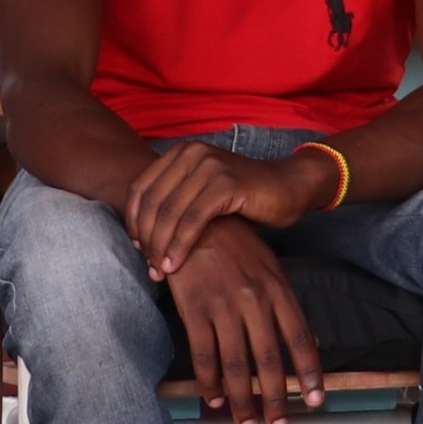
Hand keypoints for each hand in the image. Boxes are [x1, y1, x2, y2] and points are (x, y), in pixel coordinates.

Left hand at [125, 141, 335, 280]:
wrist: (289, 187)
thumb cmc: (245, 197)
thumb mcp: (204, 194)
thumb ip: (175, 204)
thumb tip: (141, 239)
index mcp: (180, 152)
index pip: (140, 188)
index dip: (133, 221)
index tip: (137, 249)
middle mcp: (191, 153)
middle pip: (152, 202)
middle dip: (146, 239)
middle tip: (149, 267)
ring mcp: (209, 165)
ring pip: (170, 212)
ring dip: (161, 246)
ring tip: (160, 271)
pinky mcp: (226, 183)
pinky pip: (193, 220)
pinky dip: (180, 245)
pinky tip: (175, 265)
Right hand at [162, 220, 323, 423]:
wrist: (192, 218)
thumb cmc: (233, 244)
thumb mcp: (269, 268)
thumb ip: (287, 308)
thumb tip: (313, 343)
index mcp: (277, 288)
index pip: (299, 337)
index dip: (308, 372)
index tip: (315, 400)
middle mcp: (254, 298)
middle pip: (268, 358)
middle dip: (274, 398)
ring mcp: (223, 304)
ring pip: (235, 363)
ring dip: (242, 400)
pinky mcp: (194, 307)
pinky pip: (204, 354)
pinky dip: (209, 382)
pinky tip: (214, 399)